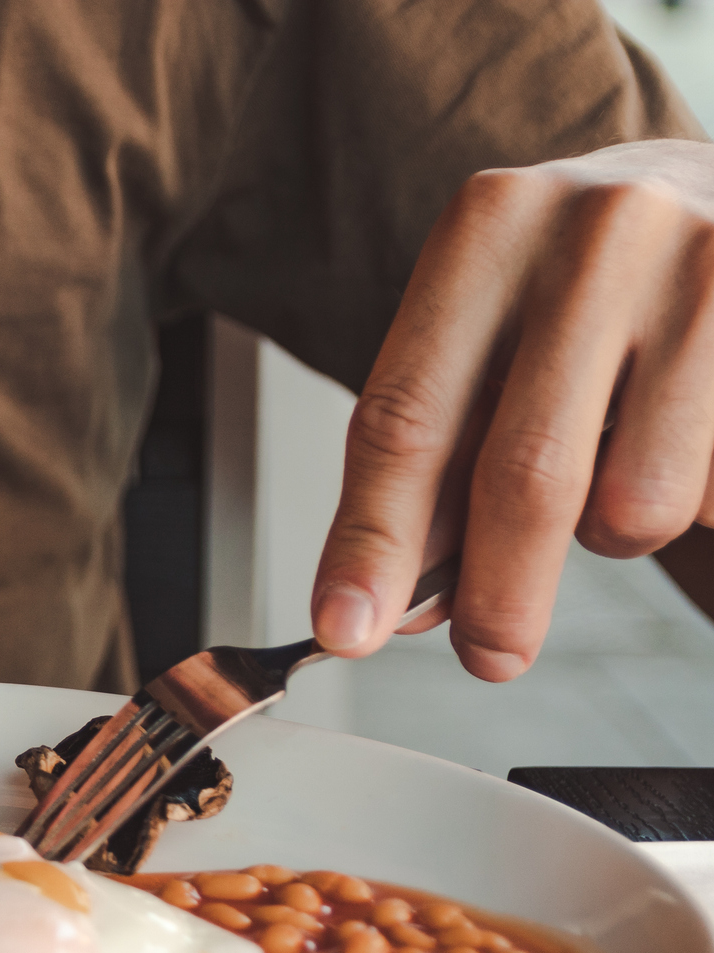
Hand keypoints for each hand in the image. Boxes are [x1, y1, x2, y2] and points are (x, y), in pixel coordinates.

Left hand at [312, 138, 713, 678]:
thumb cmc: (589, 281)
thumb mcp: (494, 336)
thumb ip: (443, 456)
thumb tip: (397, 599)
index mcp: (490, 228)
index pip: (407, 419)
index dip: (372, 541)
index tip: (346, 628)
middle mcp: (598, 233)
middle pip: (523, 472)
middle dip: (498, 594)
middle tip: (488, 654)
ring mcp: (708, 267)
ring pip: (639, 499)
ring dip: (616, 535)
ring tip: (618, 483)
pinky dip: (692, 504)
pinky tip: (687, 441)